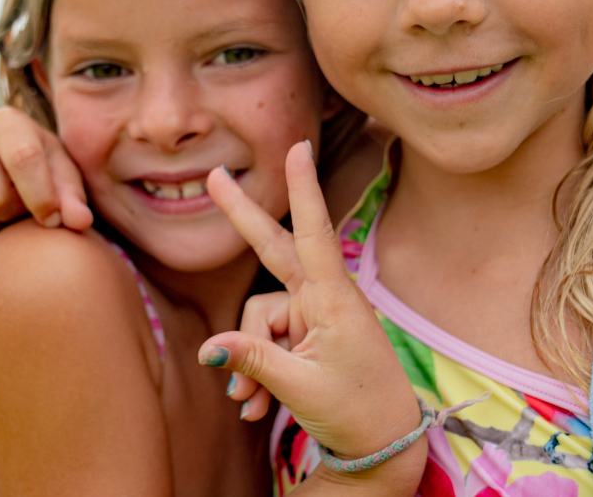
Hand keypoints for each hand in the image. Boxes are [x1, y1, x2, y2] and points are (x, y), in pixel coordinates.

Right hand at [0, 107, 92, 246]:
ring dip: (0, 228)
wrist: (7, 169)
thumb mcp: (64, 174)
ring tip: (11, 211)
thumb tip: (79, 222)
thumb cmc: (44, 169)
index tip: (54, 220)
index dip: (41, 197)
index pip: (22, 160)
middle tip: (27, 207)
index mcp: (5, 123)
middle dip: (17, 213)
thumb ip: (73, 197)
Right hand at [198, 141, 423, 470]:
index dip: (303, 190)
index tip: (299, 147)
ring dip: (247, 363)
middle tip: (214, 176)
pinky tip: (256, 406)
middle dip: (242, 217)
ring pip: (257, 320)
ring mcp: (313, 318)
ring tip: (250, 402)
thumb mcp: (300, 388)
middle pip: (274, 251)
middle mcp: (322, 301)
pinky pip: (263, 343)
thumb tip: (208, 349)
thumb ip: (254, 360)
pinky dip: (255, 373)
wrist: (384, 444)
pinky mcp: (305, 337)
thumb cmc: (356, 411)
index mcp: (333, 302)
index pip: (313, 235)